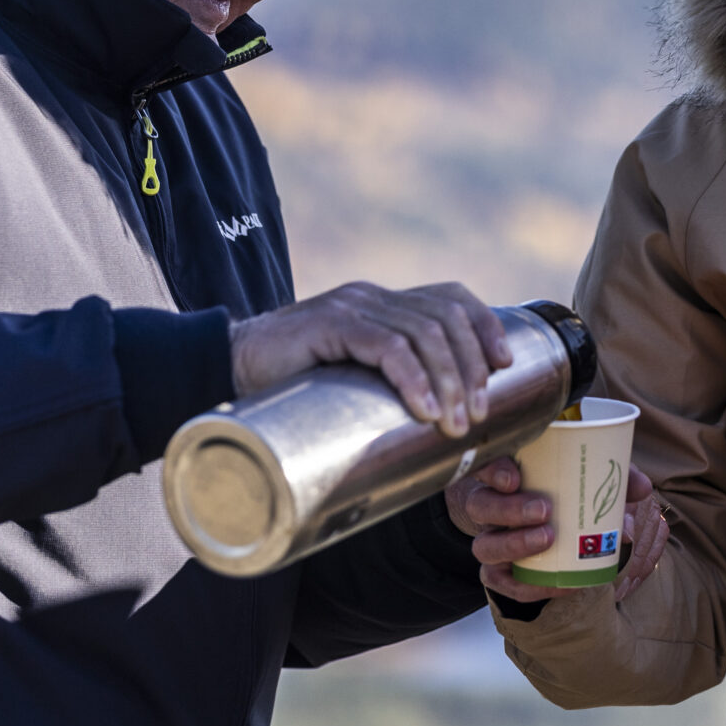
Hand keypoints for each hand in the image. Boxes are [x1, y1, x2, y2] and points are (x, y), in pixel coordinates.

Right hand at [229, 281, 510, 440]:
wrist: (221, 371)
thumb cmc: (289, 386)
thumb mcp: (348, 378)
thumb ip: (382, 384)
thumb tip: (435, 429)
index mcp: (383, 304)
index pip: (450, 296)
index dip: (484, 325)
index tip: (504, 364)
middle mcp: (372, 297)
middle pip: (445, 318)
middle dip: (471, 367)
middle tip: (477, 413)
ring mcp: (351, 307)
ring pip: (423, 333)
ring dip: (449, 381)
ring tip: (456, 423)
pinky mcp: (329, 324)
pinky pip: (385, 346)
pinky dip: (413, 379)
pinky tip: (424, 409)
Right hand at [450, 457, 670, 606]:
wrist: (543, 530)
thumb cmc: (565, 492)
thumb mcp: (589, 478)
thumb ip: (614, 476)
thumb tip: (642, 488)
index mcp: (505, 474)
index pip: (485, 465)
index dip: (492, 469)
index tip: (514, 476)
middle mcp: (489, 505)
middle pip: (480, 506)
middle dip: (509, 509)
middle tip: (544, 509)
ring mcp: (490, 539)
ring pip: (484, 546)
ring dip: (515, 545)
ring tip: (549, 539)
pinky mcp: (498, 572)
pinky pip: (503, 584)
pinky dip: (531, 587)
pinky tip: (560, 584)